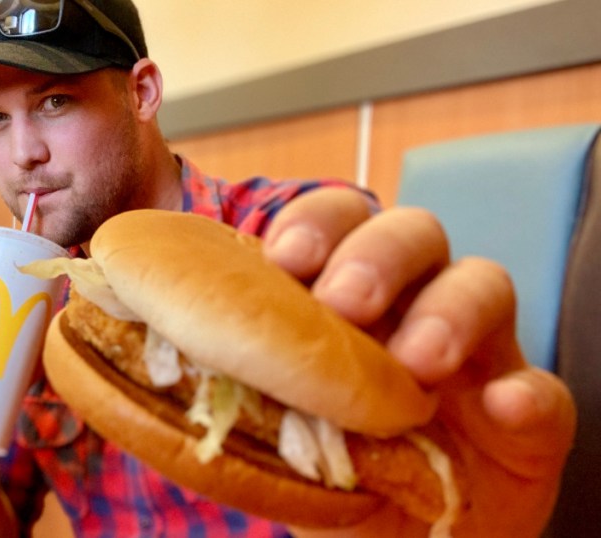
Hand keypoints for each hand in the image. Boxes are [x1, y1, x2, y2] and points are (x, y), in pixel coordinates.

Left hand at [264, 188, 575, 536]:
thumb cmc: (328, 471)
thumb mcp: (270, 433)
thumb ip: (235, 394)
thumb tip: (154, 380)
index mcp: (346, 298)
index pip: (336, 225)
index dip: (314, 225)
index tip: (284, 257)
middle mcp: (413, 305)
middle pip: (412, 234)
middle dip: (377, 255)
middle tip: (345, 303)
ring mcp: (476, 355)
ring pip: (483, 285)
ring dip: (450, 312)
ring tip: (417, 364)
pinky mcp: (527, 417)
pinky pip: (544, 391)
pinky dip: (527, 394)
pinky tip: (503, 408)